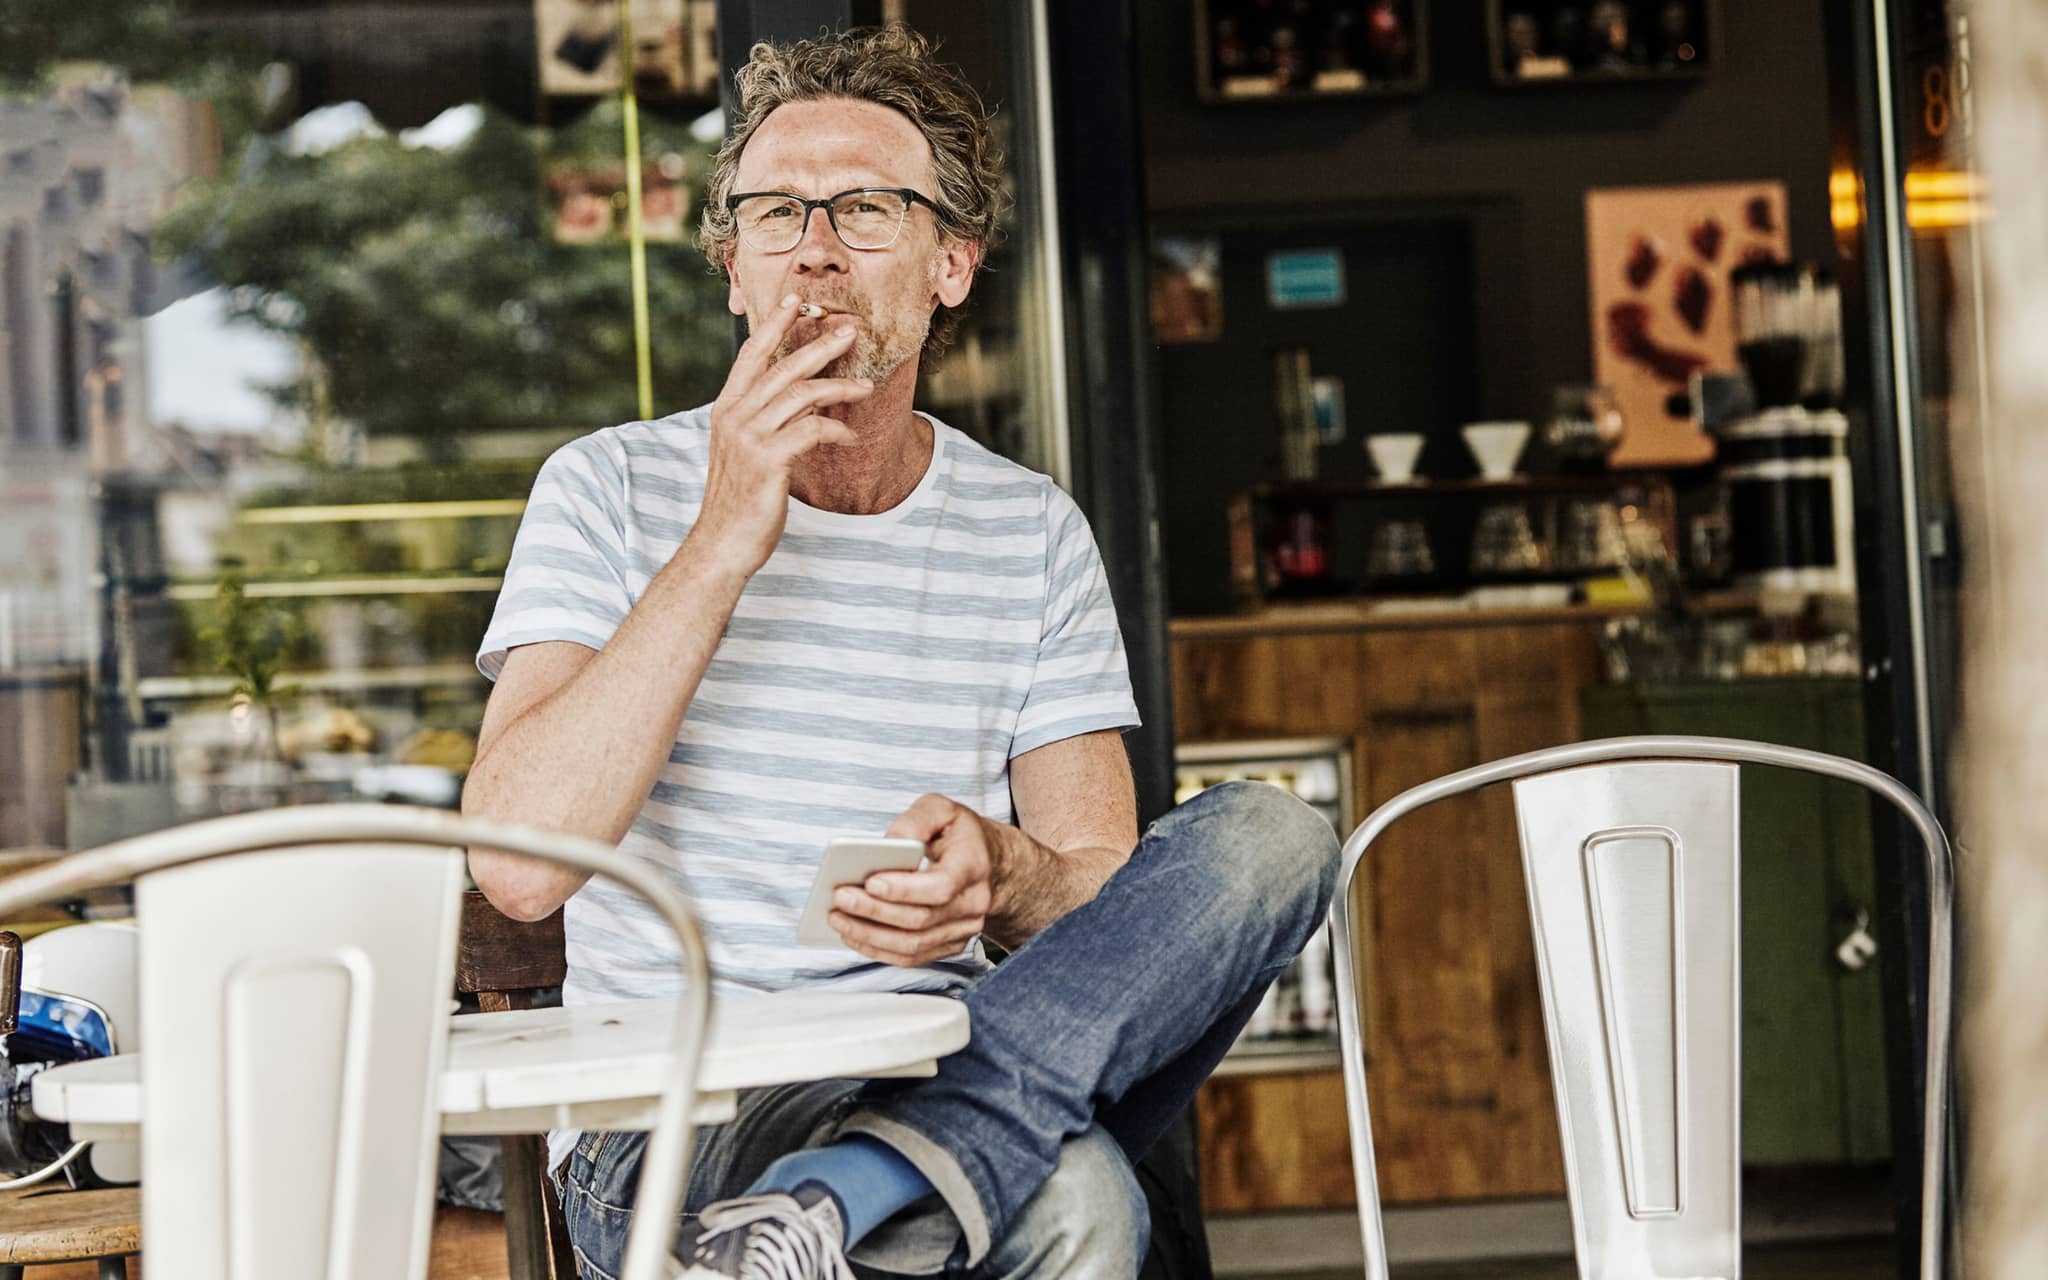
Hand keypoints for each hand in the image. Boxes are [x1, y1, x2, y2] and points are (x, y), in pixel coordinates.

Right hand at [687, 292, 872, 578]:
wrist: (722, 543)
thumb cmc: (740, 500)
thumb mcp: (747, 451)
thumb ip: (765, 420)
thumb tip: (801, 396)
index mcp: (726, 409)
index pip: (751, 355)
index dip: (775, 325)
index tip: (798, 302)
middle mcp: (734, 416)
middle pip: (782, 366)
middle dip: (819, 344)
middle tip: (849, 330)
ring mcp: (749, 437)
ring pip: (802, 393)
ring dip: (839, 387)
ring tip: (867, 386)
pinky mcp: (767, 460)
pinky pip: (812, 429)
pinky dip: (836, 429)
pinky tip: (849, 436)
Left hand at [830, 794, 993, 966]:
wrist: (990, 862)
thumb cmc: (959, 834)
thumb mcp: (941, 809)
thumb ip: (914, 820)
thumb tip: (887, 844)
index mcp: (973, 866)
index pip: (939, 887)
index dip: (903, 889)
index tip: (870, 883)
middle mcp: (973, 903)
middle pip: (919, 920)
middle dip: (874, 911)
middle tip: (839, 899)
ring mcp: (964, 929)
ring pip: (913, 945)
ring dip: (870, 935)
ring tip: (838, 919)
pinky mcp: (950, 944)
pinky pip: (912, 957)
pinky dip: (879, 950)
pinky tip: (854, 935)